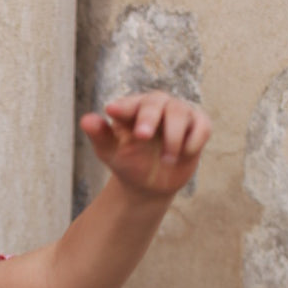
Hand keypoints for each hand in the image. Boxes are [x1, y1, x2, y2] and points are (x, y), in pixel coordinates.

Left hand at [80, 90, 211, 198]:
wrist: (149, 184)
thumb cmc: (128, 162)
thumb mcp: (110, 152)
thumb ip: (100, 135)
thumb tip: (85, 120)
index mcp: (133, 108)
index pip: (128, 104)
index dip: (123, 107)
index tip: (112, 111)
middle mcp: (157, 105)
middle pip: (156, 102)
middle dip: (149, 118)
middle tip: (141, 136)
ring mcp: (179, 113)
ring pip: (180, 113)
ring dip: (172, 139)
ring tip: (166, 160)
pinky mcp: (199, 125)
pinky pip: (202, 127)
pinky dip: (194, 141)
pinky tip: (184, 154)